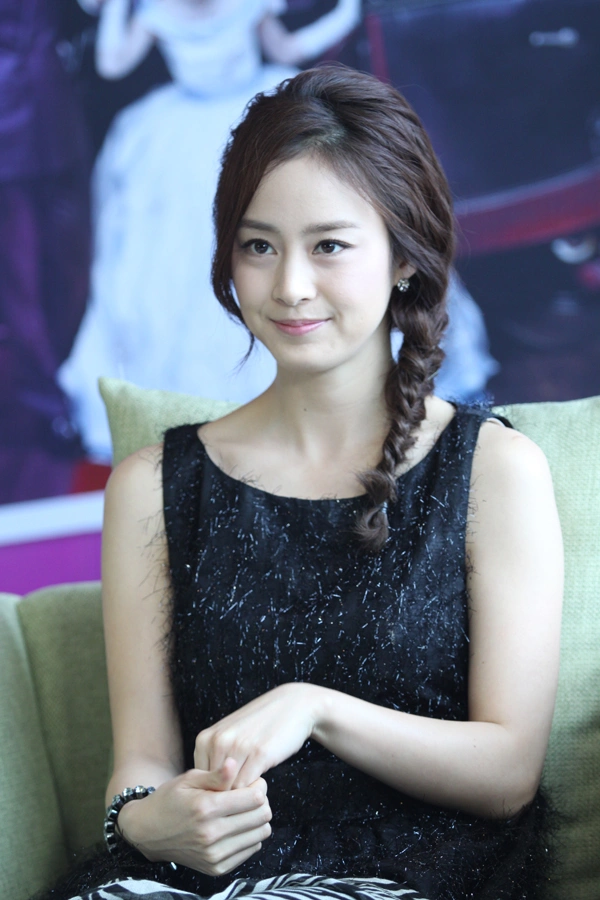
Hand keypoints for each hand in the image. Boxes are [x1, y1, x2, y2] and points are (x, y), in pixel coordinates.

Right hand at [118, 760, 271, 875]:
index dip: (259, 786)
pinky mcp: (216, 868)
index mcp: (206, 808)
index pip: (255, 798)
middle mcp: (211, 834)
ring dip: (257, 820)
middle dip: (262, 802)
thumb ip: (216, 774)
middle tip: (250, 796)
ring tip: (244, 812)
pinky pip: (251, 850)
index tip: (253, 782)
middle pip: (262, 816)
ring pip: (260, 835)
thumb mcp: (189, 779)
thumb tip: (234, 763)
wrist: (148, 832)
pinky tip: (236, 827)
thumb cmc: (170, 799)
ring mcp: (214, 854)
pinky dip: (250, 837)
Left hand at [194, 683, 322, 787]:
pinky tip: (260, 785)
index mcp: (204, 739)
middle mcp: (217, 742)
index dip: (211, 793)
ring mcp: (238, 747)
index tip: (225, 794)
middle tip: (239, 797)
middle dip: (225, 798)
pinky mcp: (259, 754)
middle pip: (212, 789)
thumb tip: (205, 798)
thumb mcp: (229, 738)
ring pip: (229, 791)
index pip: (198, 783)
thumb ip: (214, 761)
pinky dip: (253, 793)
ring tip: (250, 792)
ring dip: (240, 797)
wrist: (291, 705)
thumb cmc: (258, 727)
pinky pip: (247, 787)